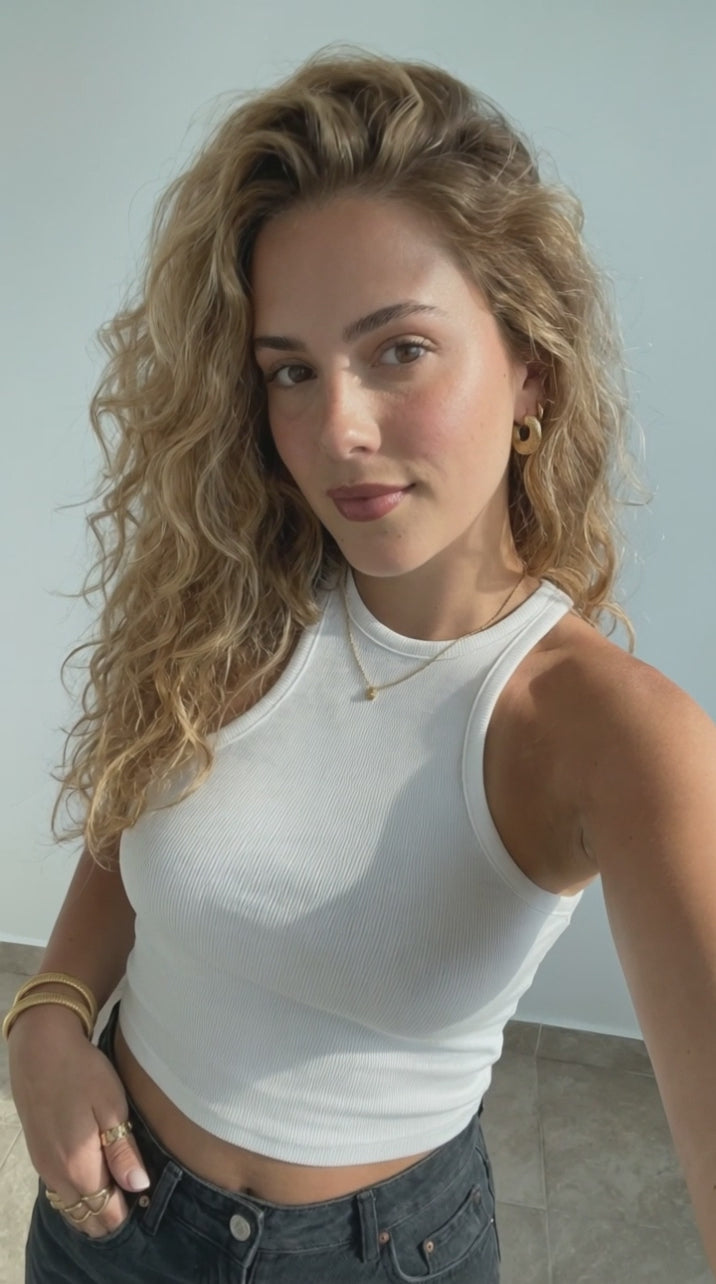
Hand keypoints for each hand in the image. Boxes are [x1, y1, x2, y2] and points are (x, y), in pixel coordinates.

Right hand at [7, 1005, 150, 1237]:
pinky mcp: (37, 1155)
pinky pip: (58, 1192)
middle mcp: (57, 1176)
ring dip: (92, 1208)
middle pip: (87, 1218)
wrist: (40, 1049)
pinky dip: (76, 1195)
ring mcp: (44, 1167)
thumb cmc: (83, 1073)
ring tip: (117, 1192)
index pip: (106, 1213)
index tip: (146, 1202)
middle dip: (110, 1217)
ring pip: (70, 1207)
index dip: (127, 1214)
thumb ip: (123, 1151)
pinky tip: (92, 1180)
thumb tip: (139, 1186)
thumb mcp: (111, 1106)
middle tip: (135, 1199)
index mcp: (79, 1167)